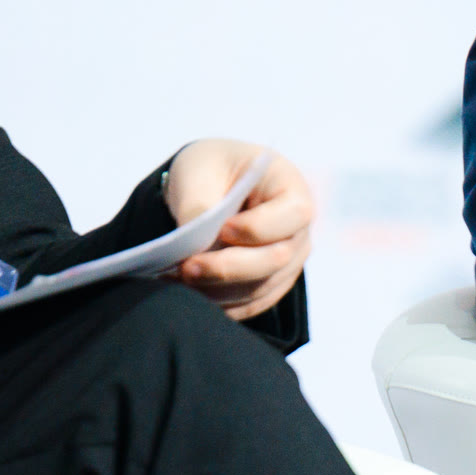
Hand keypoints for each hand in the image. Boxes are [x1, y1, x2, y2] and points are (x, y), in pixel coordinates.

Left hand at [164, 139, 314, 322]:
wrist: (208, 186)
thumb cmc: (209, 170)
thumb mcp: (197, 172)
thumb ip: (198, 205)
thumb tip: (195, 247)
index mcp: (289, 185)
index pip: (293, 214)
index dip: (258, 228)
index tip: (221, 228)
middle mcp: (298, 228)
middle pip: (276, 259)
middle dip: (227, 268)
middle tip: (186, 266)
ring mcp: (289, 261)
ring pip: (260, 288)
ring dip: (217, 289)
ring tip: (177, 278)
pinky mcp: (271, 284)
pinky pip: (250, 304)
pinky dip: (219, 303)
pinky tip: (189, 291)